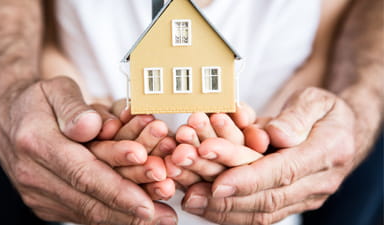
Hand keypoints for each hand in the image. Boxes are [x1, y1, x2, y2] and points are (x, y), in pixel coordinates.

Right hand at [0, 77, 176, 224]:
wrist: (10, 118)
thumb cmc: (39, 101)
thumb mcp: (55, 89)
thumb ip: (74, 107)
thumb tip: (92, 126)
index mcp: (37, 143)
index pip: (83, 172)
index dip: (118, 189)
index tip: (147, 201)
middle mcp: (35, 175)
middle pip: (89, 200)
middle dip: (130, 210)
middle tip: (165, 215)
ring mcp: (40, 193)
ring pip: (88, 212)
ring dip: (125, 217)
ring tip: (160, 217)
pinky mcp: (47, 202)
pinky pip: (83, 212)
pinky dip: (113, 214)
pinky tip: (136, 214)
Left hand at [182, 87, 355, 224]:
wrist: (342, 131)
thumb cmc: (325, 112)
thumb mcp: (316, 101)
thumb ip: (297, 116)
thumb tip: (275, 135)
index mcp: (327, 152)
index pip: (284, 171)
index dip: (248, 179)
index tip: (218, 183)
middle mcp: (317, 182)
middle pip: (268, 197)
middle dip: (227, 198)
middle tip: (192, 193)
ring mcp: (305, 196)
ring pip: (262, 212)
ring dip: (223, 210)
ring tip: (191, 200)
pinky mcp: (292, 201)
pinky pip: (261, 213)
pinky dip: (231, 212)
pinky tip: (206, 206)